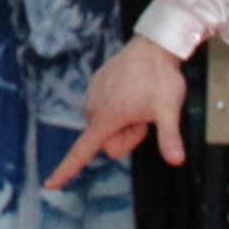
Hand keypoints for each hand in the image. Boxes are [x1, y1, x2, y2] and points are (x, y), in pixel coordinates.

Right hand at [47, 37, 188, 185]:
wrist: (153, 44)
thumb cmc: (161, 78)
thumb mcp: (169, 110)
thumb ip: (169, 138)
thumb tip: (177, 160)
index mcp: (105, 118)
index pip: (81, 152)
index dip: (66, 170)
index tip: (51, 184)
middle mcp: (93, 108)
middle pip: (107, 143)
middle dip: (126, 137)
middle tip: (144, 117)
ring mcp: (93, 94)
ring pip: (107, 125)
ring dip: (123, 121)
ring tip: (140, 100)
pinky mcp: (96, 84)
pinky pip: (105, 108)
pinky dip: (119, 106)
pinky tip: (134, 90)